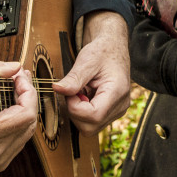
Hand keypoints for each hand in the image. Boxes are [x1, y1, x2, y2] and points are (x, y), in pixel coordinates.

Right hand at [0, 59, 37, 170]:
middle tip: (18, 83)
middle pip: (30, 123)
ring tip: (13, 95)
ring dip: (24, 112)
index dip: (28, 91)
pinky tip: (8, 113)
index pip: (27, 113)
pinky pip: (18, 142)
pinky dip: (17, 126)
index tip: (20, 78)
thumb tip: (16, 67)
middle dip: (28, 99)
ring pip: (27, 133)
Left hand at [55, 11, 131, 134]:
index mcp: (117, 92)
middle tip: (74, 92)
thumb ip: (73, 78)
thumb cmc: (102, 52)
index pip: (93, 115)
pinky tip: (85, 96)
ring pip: (90, 127)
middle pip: (90, 126)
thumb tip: (56, 89)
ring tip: (81, 92)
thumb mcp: (87, 60)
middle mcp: (120, 106)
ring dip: (79, 112)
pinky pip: (92, 122)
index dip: (75, 107)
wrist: (113, 48)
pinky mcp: (111, 112)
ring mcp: (117, 111)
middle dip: (75, 112)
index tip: (71, 91)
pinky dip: (83, 112)